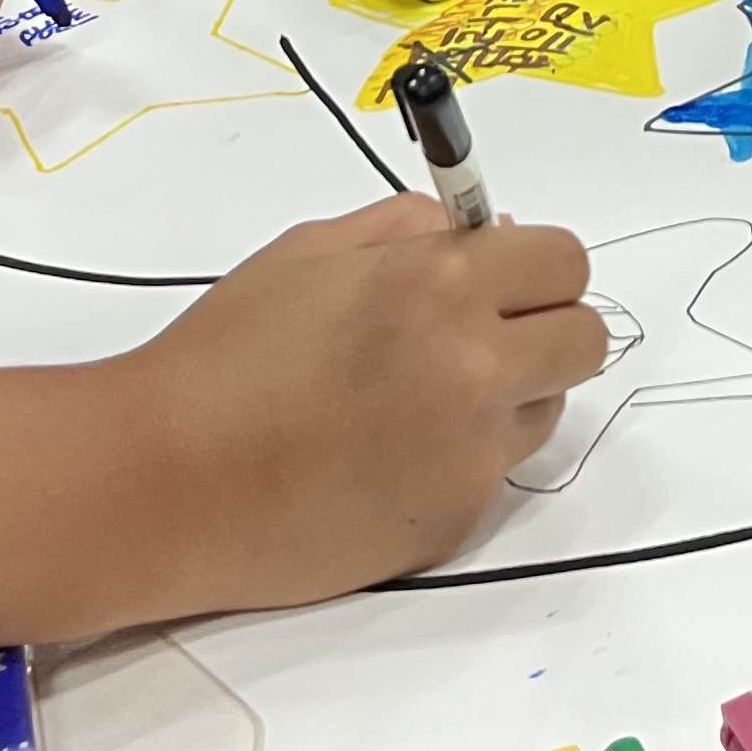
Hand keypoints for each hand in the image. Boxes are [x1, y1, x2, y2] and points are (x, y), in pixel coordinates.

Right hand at [133, 195, 604, 610]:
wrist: (168, 482)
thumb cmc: (226, 354)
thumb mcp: (312, 252)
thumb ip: (409, 229)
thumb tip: (482, 231)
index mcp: (442, 285)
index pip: (565, 262)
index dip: (534, 264)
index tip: (499, 274)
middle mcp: (475, 368)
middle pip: (583, 338)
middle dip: (542, 326)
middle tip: (478, 333)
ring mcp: (471, 454)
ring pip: (546, 409)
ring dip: (508, 395)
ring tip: (415, 399)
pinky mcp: (455, 521)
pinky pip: (492, 472)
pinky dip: (458, 458)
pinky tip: (383, 455)